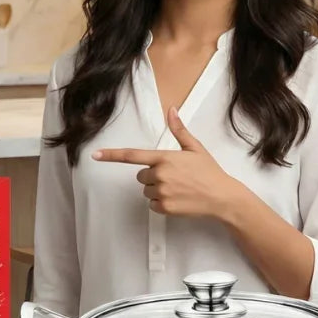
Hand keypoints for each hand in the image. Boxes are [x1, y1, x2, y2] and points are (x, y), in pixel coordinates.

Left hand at [91, 106, 241, 218]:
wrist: (222, 197)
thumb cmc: (209, 171)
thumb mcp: (195, 148)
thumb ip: (179, 130)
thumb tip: (171, 110)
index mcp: (164, 158)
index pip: (132, 156)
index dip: (111, 155)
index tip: (95, 155)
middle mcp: (160, 174)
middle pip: (141, 176)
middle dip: (152, 176)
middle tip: (174, 177)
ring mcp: (161, 192)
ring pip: (146, 190)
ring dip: (157, 190)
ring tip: (179, 188)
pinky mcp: (164, 207)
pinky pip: (152, 204)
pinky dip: (161, 203)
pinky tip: (178, 199)